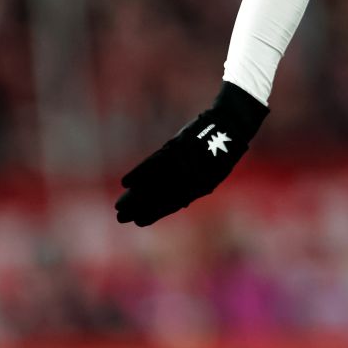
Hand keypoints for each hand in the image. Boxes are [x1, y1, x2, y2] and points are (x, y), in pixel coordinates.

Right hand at [115, 82, 268, 225]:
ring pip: (154, 182)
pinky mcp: (176, 146)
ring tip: (120, 205)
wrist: (228, 126)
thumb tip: (179, 205)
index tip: (139, 222)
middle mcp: (191, 177)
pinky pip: (154, 163)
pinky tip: (126, 182)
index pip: (173, 204)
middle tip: (121, 217)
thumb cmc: (221, 152)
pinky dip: (140, 173)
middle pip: (160, 196)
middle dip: (140, 207)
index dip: (155, 214)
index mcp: (201, 186)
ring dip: (135, 195)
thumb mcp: (214, 175)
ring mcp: (182, 161)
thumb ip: (195, 188)